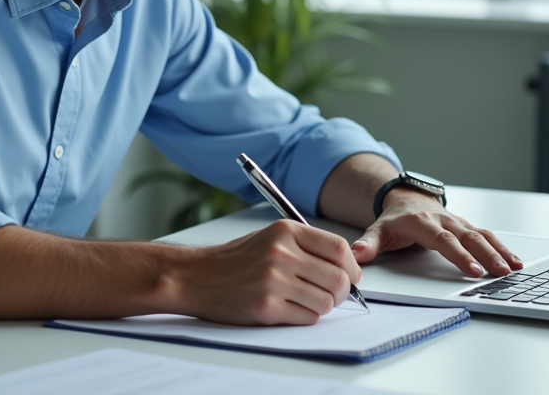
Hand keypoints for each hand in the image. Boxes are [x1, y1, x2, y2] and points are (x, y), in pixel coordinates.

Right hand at [177, 220, 360, 325]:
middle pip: (338, 278)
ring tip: (305, 301)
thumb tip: (347, 269)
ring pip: (326, 302)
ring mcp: (273, 280)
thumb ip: (306, 247)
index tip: (351, 276)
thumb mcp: (271, 237)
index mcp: (286, 231)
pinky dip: (305, 317)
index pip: (339, 248)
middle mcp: (281, 253)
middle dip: (342, 292)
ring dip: (322, 307)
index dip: (352, 267)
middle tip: (332, 295)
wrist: (196, 276)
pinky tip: (289, 309)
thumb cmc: (236, 260)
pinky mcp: (266, 307)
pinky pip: (307, 317)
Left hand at [351, 189, 522, 277]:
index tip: (471, 271)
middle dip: (486, 255)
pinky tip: (515, 261)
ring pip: (481, 235)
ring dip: (499, 251)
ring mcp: (457, 222)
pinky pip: (486, 235)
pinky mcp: (466, 226)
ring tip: (514, 268)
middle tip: (500, 273)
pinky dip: (502, 247)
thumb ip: (368, 244)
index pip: (442, 240)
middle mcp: (443, 220)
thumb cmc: (394, 219)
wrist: (406, 198)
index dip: (457, 255)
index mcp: (422, 222)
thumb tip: (355, 255)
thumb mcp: (378, 229)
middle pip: (468, 237)